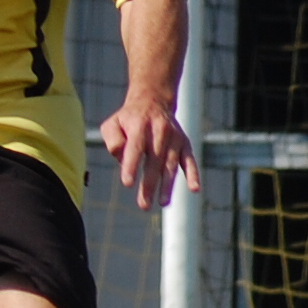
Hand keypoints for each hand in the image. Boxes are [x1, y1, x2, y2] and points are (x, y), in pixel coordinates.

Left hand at [100, 95, 200, 210]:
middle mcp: (160, 131)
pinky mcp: (185, 144)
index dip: (131, 166)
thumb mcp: (112, 124)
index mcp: (139, 126)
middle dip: (149, 184)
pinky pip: (190, 161)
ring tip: (163, 203)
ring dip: (168, 185)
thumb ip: (112, 140)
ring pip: (171, 164)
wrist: (153, 102)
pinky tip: (195, 189)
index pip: (135, 148)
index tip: (128, 184)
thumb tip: (121, 158)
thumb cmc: (127, 120)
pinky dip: (193, 174)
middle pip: (154, 161)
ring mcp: (175, 138)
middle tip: (143, 205)